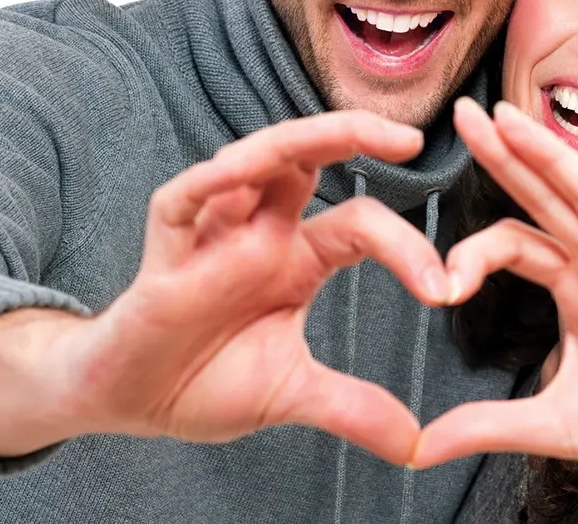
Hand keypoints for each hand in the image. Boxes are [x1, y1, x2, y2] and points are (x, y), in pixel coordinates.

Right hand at [0, 111, 451, 463]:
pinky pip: (186, 196)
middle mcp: (258, 230)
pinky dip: (216, 179)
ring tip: (355, 133)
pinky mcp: (165, 245)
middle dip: (358, 135)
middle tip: (413, 137)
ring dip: (304, 139)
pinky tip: (247, 169)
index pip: (362, 224)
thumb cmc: (202, 380)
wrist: (129, 402)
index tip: (448, 292)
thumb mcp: (292, 394)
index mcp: (296, 257)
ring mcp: (212, 231)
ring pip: (257, 159)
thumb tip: (417, 445)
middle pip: (312, 158)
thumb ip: (352, 409)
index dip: (408, 249)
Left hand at [414, 99, 577, 521]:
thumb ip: (486, 426)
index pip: (517, 242)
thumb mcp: (550, 428)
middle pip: (548, 198)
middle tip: (463, 113)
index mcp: (574, 288)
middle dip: (507, 155)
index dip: (475, 251)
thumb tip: (416, 450)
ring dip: (555, 158)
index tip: (441, 286)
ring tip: (512, 117)